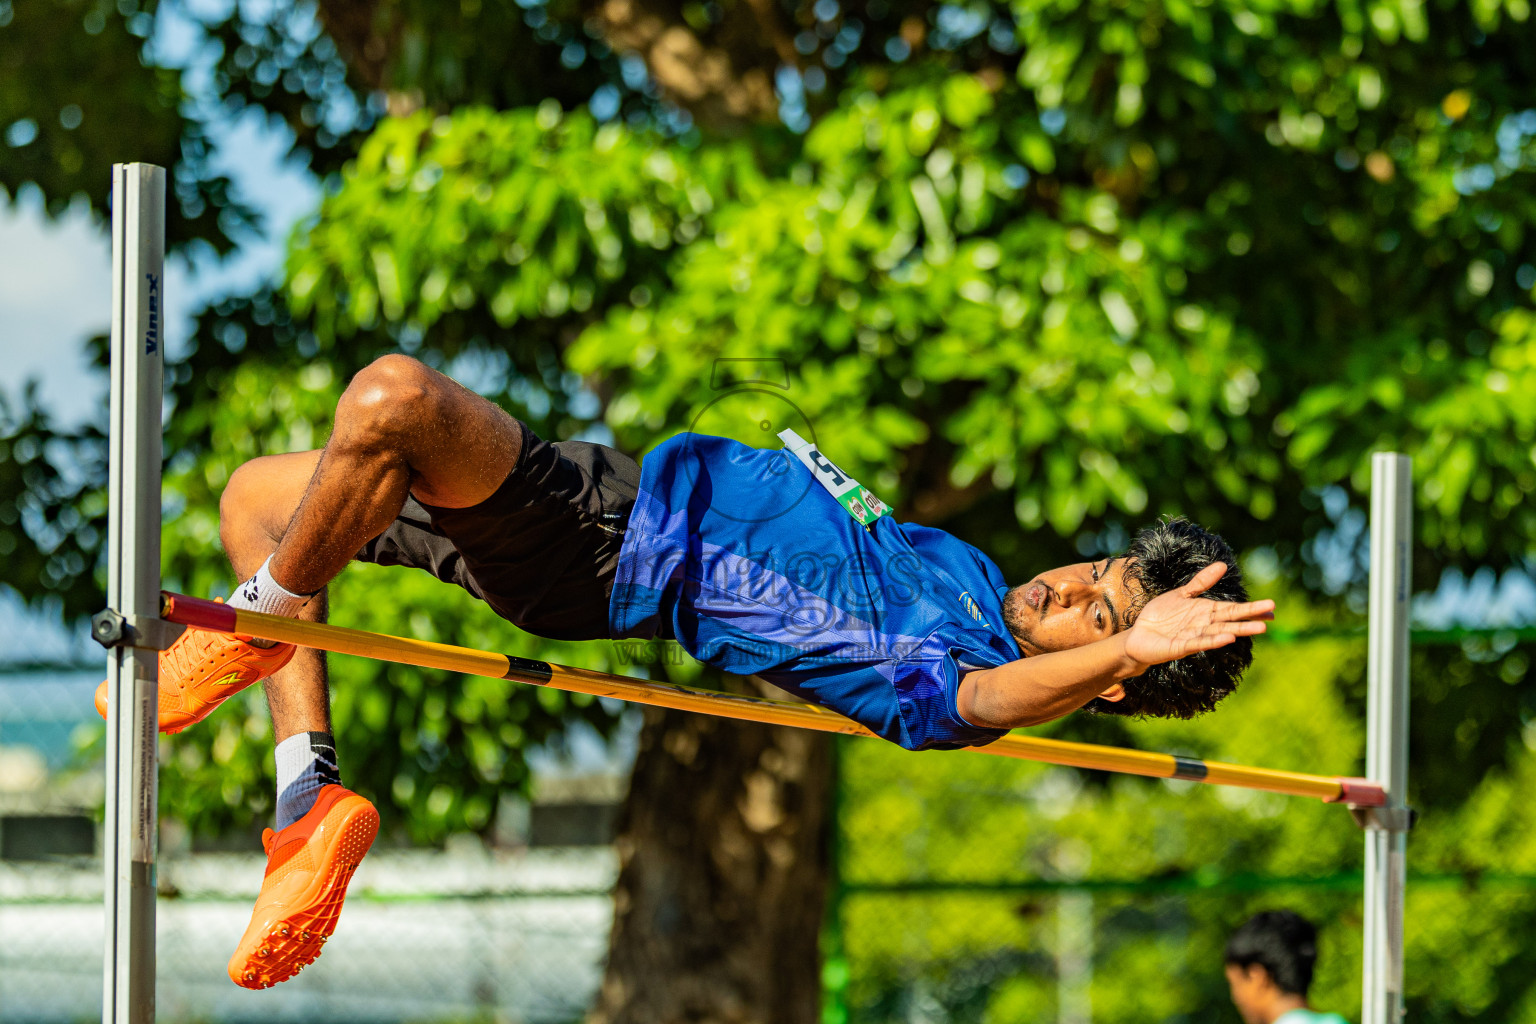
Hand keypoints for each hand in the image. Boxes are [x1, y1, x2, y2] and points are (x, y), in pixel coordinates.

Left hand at [1121, 562, 1273, 669]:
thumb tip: (1223, 565)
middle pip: (1231, 620)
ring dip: (1239, 630)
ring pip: (1220, 633)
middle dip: (1251, 618)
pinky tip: (1228, 638)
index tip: (1271, 607)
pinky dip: (1213, 641)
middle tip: (1273, 616)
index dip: (1251, 608)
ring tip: (1260, 629)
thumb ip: (1201, 583)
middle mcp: (1204, 625)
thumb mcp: (1181, 594)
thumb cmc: (1161, 616)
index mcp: (1205, 612)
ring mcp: (1194, 637)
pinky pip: (1199, 643)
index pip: (1232, 609)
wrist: (1138, 635)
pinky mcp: (1181, 647)